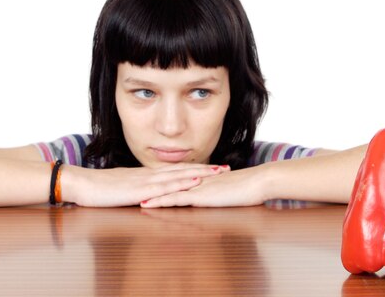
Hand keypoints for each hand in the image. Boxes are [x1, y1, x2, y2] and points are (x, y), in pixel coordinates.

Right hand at [63, 163, 229, 206]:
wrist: (81, 184)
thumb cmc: (98, 189)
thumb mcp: (123, 188)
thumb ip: (137, 189)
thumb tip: (149, 193)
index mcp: (146, 175)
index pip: (176, 170)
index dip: (196, 169)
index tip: (214, 168)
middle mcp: (149, 175)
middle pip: (182, 170)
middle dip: (206, 170)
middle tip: (226, 168)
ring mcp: (145, 181)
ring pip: (177, 176)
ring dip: (199, 175)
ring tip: (217, 173)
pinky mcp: (139, 190)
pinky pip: (163, 187)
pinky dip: (180, 185)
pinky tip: (192, 184)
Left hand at [140, 166, 264, 207]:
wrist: (257, 181)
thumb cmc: (247, 187)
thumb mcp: (227, 189)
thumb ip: (217, 190)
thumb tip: (212, 193)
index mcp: (199, 179)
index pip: (172, 180)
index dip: (156, 182)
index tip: (140, 184)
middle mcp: (193, 181)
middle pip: (164, 183)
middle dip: (145, 186)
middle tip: (126, 189)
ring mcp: (194, 187)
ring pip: (164, 190)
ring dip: (147, 194)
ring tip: (128, 196)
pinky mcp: (199, 196)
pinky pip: (175, 199)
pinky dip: (159, 201)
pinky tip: (147, 205)